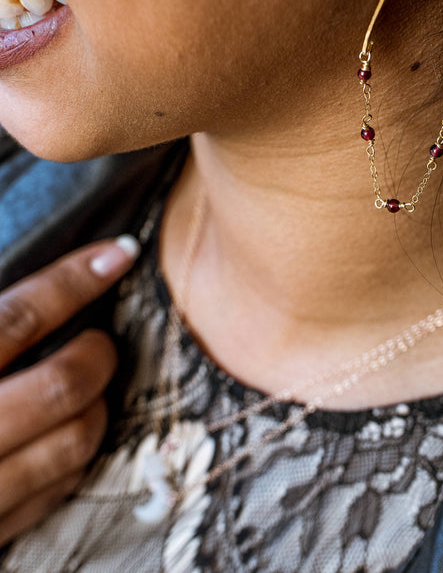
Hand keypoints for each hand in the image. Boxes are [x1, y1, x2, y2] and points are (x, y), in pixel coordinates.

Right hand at [0, 236, 139, 544]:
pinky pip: (55, 492)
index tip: (120, 251)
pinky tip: (66, 435)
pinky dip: (74, 458)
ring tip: (89, 389)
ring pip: (74, 441)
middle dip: (97, 353)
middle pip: (62, 383)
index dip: (77, 278)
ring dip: (97, 407)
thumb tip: (38, 292)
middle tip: (97, 341)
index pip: (20, 316)